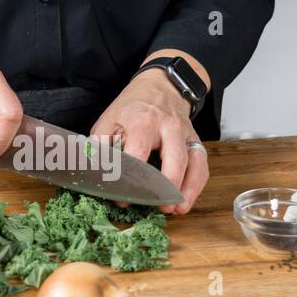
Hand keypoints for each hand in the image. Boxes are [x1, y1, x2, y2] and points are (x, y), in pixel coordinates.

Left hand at [90, 71, 208, 214]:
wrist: (161, 87)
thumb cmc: (132, 108)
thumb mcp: (109, 119)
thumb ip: (101, 145)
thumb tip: (95, 173)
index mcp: (143, 120)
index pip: (139, 151)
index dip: (131, 177)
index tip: (122, 196)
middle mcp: (169, 126)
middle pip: (174, 157)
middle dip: (167, 185)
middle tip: (158, 206)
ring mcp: (186, 134)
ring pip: (194, 162)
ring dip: (187, 189)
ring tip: (177, 209)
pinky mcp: (196, 141)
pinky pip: (202, 165)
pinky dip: (197, 184)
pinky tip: (186, 201)